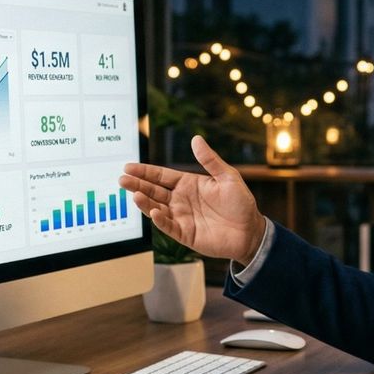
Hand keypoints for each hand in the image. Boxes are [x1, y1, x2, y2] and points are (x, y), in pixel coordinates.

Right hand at [119, 135, 266, 263]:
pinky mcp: (185, 234)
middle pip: (154, 190)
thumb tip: (196, 139)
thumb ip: (210, 160)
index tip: (129, 166)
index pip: (161, 176)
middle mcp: (181, 200)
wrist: (251, 231)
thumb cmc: (241, 203)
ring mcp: (181, 217)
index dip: (145, 171)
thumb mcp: (227, 177)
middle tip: (123, 180)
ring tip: (135, 195)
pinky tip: (154, 212)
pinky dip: (160, 220)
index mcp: (188, 184)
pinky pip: (168, 226)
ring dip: (145, 202)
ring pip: (157, 208)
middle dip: (138, 185)